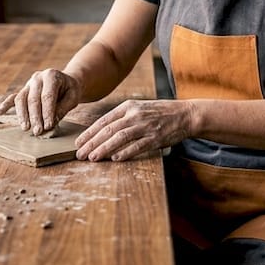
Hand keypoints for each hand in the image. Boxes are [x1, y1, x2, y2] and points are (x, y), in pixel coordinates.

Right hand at [0, 68, 81, 135]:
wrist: (65, 81)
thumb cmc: (70, 90)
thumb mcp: (73, 97)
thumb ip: (63, 108)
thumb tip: (51, 122)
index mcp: (51, 75)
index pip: (47, 96)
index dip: (47, 112)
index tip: (48, 126)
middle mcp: (37, 78)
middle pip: (33, 99)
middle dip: (35, 117)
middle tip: (38, 131)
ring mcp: (28, 84)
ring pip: (21, 99)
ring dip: (22, 115)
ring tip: (26, 128)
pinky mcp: (23, 90)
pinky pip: (13, 97)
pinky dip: (5, 105)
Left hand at [75, 99, 190, 161]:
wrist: (185, 114)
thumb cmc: (160, 113)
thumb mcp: (139, 108)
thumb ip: (122, 118)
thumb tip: (102, 132)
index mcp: (128, 106)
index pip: (103, 120)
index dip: (89, 133)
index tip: (78, 142)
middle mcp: (135, 115)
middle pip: (108, 130)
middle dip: (91, 143)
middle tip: (80, 154)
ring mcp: (145, 126)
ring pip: (119, 138)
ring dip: (104, 149)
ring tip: (92, 158)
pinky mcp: (155, 138)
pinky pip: (137, 146)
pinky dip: (125, 152)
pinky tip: (115, 158)